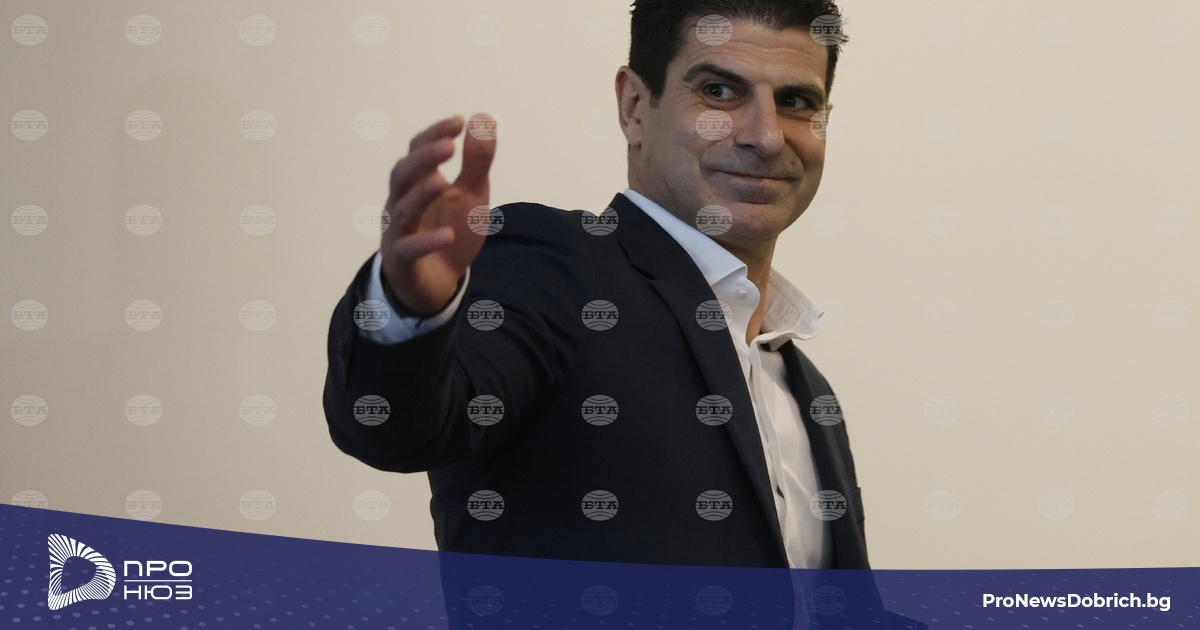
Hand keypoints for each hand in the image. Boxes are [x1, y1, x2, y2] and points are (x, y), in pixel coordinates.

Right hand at [380, 114, 496, 315]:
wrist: (438, 282)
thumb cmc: (449, 228)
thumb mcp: (470, 193)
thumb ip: (476, 161)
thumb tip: (485, 118)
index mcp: (416, 183)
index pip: (417, 151)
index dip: (434, 135)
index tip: (459, 122)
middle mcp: (401, 203)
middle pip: (403, 175)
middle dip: (423, 158)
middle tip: (449, 146)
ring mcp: (399, 232)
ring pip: (403, 210)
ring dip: (421, 194)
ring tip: (443, 182)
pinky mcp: (403, 262)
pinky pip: (408, 250)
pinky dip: (426, 242)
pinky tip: (447, 236)